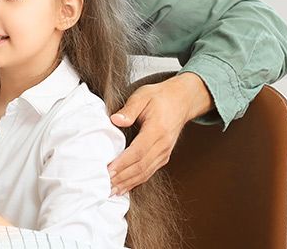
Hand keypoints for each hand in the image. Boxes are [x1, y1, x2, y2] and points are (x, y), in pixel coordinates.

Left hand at [108, 72, 212, 193]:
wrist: (182, 100)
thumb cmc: (159, 97)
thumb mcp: (142, 96)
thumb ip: (129, 109)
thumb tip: (115, 120)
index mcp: (157, 130)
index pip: (138, 152)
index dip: (122, 163)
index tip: (108, 171)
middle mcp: (163, 145)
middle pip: (140, 167)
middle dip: (122, 178)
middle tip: (104, 185)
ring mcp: (164, 152)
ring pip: (145, 173)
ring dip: (127, 183)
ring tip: (111, 191)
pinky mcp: (163, 156)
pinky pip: (149, 172)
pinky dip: (136, 182)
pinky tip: (124, 187)